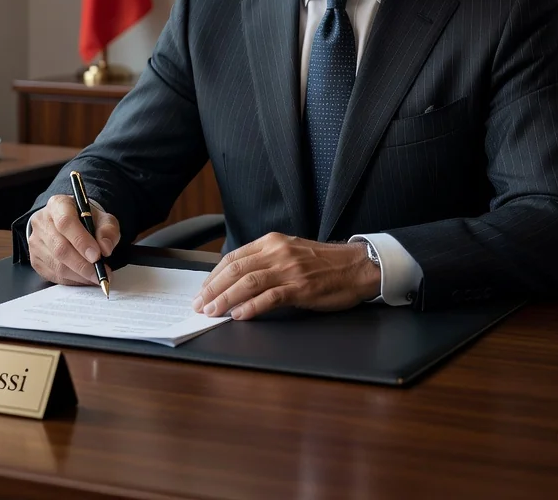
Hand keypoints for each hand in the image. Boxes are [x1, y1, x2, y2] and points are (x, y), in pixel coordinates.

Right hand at [27, 194, 120, 285]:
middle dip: (83, 265)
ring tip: (96, 277)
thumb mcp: (103, 218)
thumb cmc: (87, 219)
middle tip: (101, 273)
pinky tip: (84, 278)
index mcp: (58, 205)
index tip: (97, 256)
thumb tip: (105, 248)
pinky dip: (72, 280)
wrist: (71, 222)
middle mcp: (42, 221)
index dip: (81, 241)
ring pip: (56, 265)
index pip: (66, 222)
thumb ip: (107, 230)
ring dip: (79, 275)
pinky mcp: (35, 259)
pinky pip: (53, 275)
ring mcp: (36, 241)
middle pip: (60, 248)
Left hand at [191, 233, 380, 319]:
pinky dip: (252, 307)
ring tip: (213, 312)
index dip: (214, 275)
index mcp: (272, 242)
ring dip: (226, 299)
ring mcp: (289, 269)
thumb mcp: (290, 251)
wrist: (357, 266)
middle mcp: (278, 252)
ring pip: (248, 282)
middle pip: (236, 269)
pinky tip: (239, 315)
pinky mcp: (301, 288)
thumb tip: (237, 279)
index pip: (233, 257)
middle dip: (213, 289)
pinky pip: (270, 297)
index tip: (203, 290)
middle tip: (200, 305)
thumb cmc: (323, 263)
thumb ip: (266, 260)